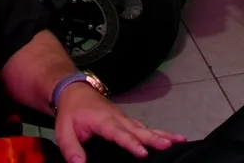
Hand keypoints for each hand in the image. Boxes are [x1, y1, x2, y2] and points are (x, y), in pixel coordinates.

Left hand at [54, 83, 185, 162]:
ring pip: (145, 127)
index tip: (143, 152)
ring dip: (162, 134)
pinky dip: (157, 133)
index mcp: (103, 120)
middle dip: (154, 137)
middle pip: (139, 129)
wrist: (74, 90)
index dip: (131, 143)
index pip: (119, 133)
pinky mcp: (126, 121)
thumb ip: (71, 149)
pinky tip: (170, 138)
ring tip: (180, 139)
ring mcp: (124, 118)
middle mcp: (118, 118)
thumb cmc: (71, 111)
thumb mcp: (64, 130)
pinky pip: (143, 127)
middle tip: (169, 144)